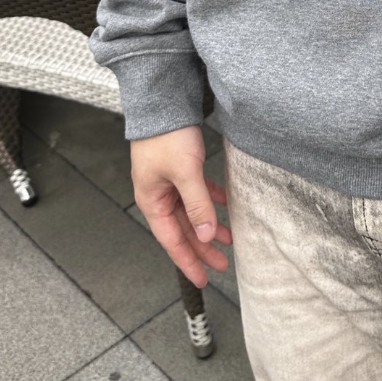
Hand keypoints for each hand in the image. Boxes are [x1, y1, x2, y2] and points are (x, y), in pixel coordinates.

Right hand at [130, 124, 231, 287]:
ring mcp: (168, 181)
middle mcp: (158, 194)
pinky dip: (210, 199)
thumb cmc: (167, 136)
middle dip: (202, 246)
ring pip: (191, 212)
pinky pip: (196, 192)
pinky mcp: (179, 167)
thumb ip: (197, 205)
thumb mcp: (185, 173)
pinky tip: (225, 203)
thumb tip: (205, 235)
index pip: (172, 240)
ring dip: (208, 224)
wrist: (163, 101)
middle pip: (182, 229)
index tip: (204, 279)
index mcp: (152, 201)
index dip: (188, 261)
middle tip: (223, 263)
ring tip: (229, 237)